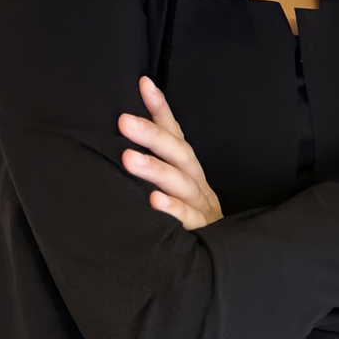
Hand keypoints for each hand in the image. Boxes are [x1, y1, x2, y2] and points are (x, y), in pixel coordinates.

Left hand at [118, 76, 223, 229]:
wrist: (218, 255)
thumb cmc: (186, 213)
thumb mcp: (171, 184)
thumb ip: (153, 162)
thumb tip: (121, 135)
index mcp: (186, 165)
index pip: (174, 131)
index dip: (160, 108)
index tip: (144, 83)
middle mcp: (195, 179)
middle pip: (176, 151)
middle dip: (151, 134)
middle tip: (123, 120)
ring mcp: (200, 203)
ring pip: (180, 182)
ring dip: (155, 169)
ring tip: (129, 158)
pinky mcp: (202, 229)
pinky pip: (187, 218)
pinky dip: (172, 209)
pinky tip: (154, 201)